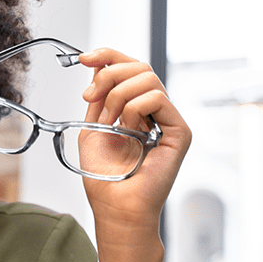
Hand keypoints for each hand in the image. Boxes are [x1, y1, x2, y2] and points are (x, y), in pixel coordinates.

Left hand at [78, 48, 191, 231]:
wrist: (115, 206)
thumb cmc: (104, 176)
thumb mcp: (92, 127)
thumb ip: (98, 97)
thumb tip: (97, 65)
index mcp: (135, 108)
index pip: (130, 68)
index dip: (108, 56)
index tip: (83, 58)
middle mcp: (154, 111)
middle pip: (139, 66)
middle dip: (108, 74)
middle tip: (90, 97)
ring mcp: (168, 119)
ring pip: (147, 78)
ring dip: (118, 96)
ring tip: (109, 122)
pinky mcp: (179, 131)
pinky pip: (157, 98)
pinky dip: (134, 108)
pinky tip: (128, 128)